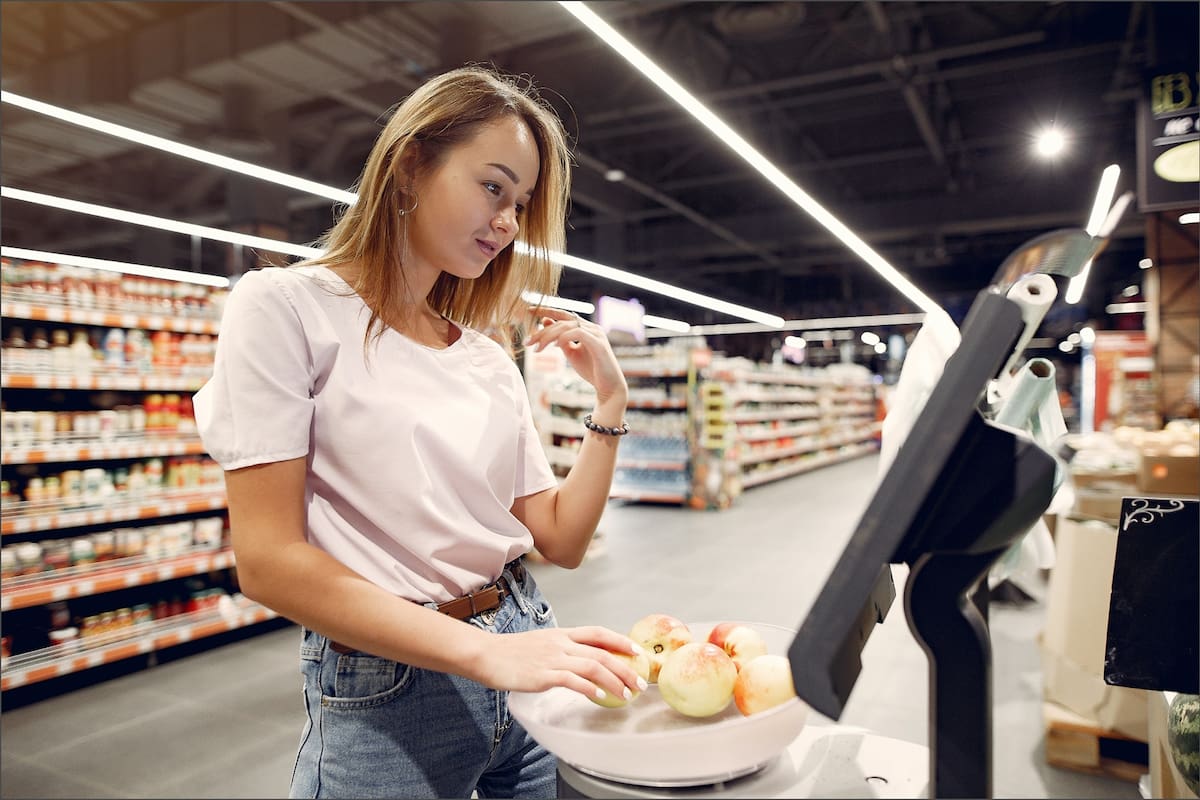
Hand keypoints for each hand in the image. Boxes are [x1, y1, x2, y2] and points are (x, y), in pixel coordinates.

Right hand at [472, 625, 646, 700]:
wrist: (485, 654)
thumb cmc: (510, 652)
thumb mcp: (541, 643)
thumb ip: (560, 649)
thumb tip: (579, 661)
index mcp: (561, 634)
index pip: (598, 633)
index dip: (620, 641)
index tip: (637, 652)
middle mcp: (561, 643)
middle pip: (602, 652)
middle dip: (625, 668)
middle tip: (640, 683)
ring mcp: (552, 658)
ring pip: (593, 666)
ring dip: (614, 681)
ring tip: (626, 694)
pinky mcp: (542, 675)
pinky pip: (571, 681)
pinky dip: (588, 688)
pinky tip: (598, 696)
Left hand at [524, 309, 627, 404]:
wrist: (608, 387)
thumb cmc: (591, 370)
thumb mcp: (571, 352)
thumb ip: (559, 338)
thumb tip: (545, 322)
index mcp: (586, 328)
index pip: (563, 314)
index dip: (546, 310)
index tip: (529, 310)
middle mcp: (592, 327)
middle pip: (562, 320)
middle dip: (542, 330)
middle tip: (527, 342)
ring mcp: (596, 334)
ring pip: (567, 326)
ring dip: (548, 336)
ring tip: (537, 349)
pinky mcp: (598, 344)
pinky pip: (578, 333)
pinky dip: (564, 338)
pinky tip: (555, 346)